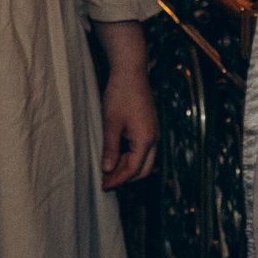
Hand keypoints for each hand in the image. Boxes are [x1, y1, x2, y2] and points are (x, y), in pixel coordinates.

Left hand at [93, 20, 158, 187]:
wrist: (131, 72)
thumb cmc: (120, 95)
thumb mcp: (111, 123)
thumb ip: (110, 148)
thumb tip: (107, 170)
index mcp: (145, 139)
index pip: (133, 169)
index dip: (118, 180)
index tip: (103, 186)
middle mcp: (153, 138)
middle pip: (143, 169)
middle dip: (125, 177)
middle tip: (105, 181)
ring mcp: (153, 132)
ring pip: (144, 160)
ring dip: (127, 167)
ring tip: (107, 169)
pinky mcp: (149, 126)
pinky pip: (143, 149)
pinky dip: (130, 156)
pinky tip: (115, 154)